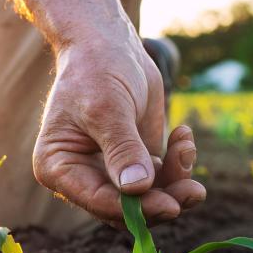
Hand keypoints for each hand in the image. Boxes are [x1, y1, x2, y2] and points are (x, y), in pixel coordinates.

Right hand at [32, 34, 205, 224]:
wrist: (107, 43)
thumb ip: (122, 149)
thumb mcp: (107, 108)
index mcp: (58, 167)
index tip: (170, 205)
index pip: (97, 201)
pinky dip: (178, 163)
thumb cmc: (95, 70)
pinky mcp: (135, 161)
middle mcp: (81, 176)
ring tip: (186, 147)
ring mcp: (110, 171)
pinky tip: (183, 135)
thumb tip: (137, 189)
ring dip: (175, 181)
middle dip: (161, 200)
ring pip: (147, 198)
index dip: (134, 209)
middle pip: (125, 209)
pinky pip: (162, 179)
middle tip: (194, 191)